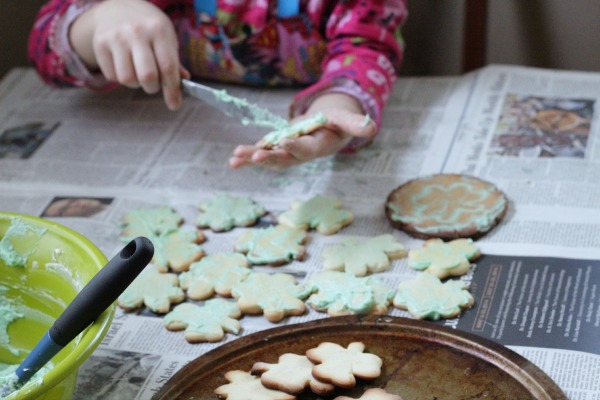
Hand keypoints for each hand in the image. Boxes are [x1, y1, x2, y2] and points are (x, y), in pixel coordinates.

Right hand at [70, 0, 187, 109]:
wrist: (118, 7)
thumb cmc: (149, 28)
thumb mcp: (166, 38)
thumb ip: (174, 61)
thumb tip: (183, 81)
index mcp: (158, 30)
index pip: (167, 66)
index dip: (172, 89)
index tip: (174, 104)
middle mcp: (136, 32)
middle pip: (147, 76)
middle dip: (153, 88)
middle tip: (154, 85)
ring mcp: (116, 37)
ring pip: (127, 79)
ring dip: (136, 84)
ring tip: (138, 73)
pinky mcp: (100, 44)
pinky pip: (112, 76)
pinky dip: (120, 78)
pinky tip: (124, 65)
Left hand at [229, 93, 376, 170]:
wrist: (327, 131)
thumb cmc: (337, 124)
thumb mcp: (347, 121)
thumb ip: (357, 124)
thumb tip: (373, 127)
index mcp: (318, 146)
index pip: (307, 148)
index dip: (296, 146)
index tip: (284, 142)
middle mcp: (301, 154)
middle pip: (285, 158)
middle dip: (269, 158)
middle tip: (254, 157)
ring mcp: (287, 153)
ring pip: (269, 158)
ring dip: (252, 159)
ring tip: (235, 158)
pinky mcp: (277, 150)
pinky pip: (261, 155)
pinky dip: (246, 158)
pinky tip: (232, 160)